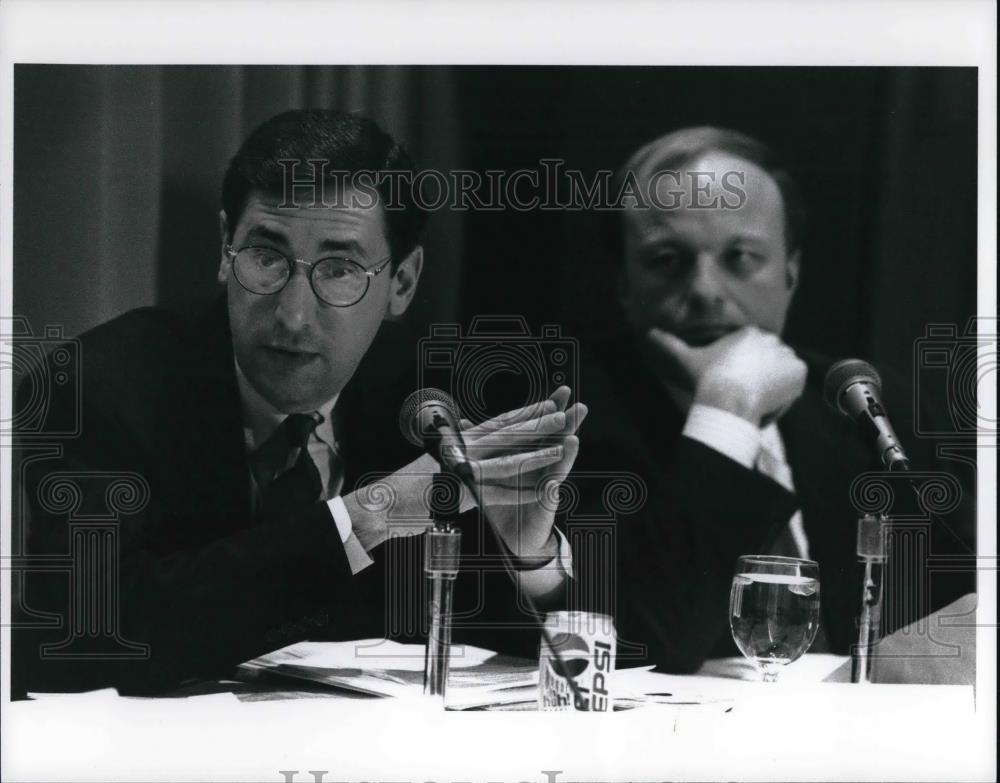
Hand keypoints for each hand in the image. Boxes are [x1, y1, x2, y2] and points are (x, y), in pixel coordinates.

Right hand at [343, 387, 585, 563]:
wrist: (380, 504)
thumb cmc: (408, 484)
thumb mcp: (435, 457)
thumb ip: (454, 445)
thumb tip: (463, 428)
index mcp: (459, 440)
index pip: (499, 422)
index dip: (526, 413)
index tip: (549, 403)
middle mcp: (462, 449)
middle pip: (508, 434)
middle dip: (539, 424)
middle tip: (566, 413)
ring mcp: (460, 470)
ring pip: (506, 461)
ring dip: (536, 455)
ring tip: (561, 448)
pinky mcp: (457, 494)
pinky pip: (494, 493)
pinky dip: (519, 493)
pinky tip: (539, 491)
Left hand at [458, 386, 585, 565]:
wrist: (516, 536)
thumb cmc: (506, 501)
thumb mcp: (494, 471)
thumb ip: (485, 446)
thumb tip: (465, 424)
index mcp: (533, 458)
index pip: (545, 430)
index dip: (552, 410)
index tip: (562, 390)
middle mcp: (544, 471)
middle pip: (559, 444)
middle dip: (570, 425)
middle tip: (579, 407)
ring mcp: (546, 492)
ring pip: (557, 471)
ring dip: (565, 457)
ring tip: (572, 440)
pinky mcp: (540, 514)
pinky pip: (543, 503)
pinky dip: (548, 493)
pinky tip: (552, 484)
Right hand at [648, 326, 806, 424]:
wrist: (728, 399)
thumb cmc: (707, 379)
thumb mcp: (686, 359)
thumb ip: (670, 345)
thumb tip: (649, 333)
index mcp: (748, 333)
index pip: (753, 351)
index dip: (744, 370)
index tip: (734, 385)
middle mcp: (771, 339)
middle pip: (769, 360)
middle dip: (760, 376)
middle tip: (745, 395)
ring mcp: (787, 355)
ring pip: (782, 371)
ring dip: (774, 384)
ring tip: (756, 401)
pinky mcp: (799, 372)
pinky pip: (796, 382)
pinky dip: (787, 392)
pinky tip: (768, 401)